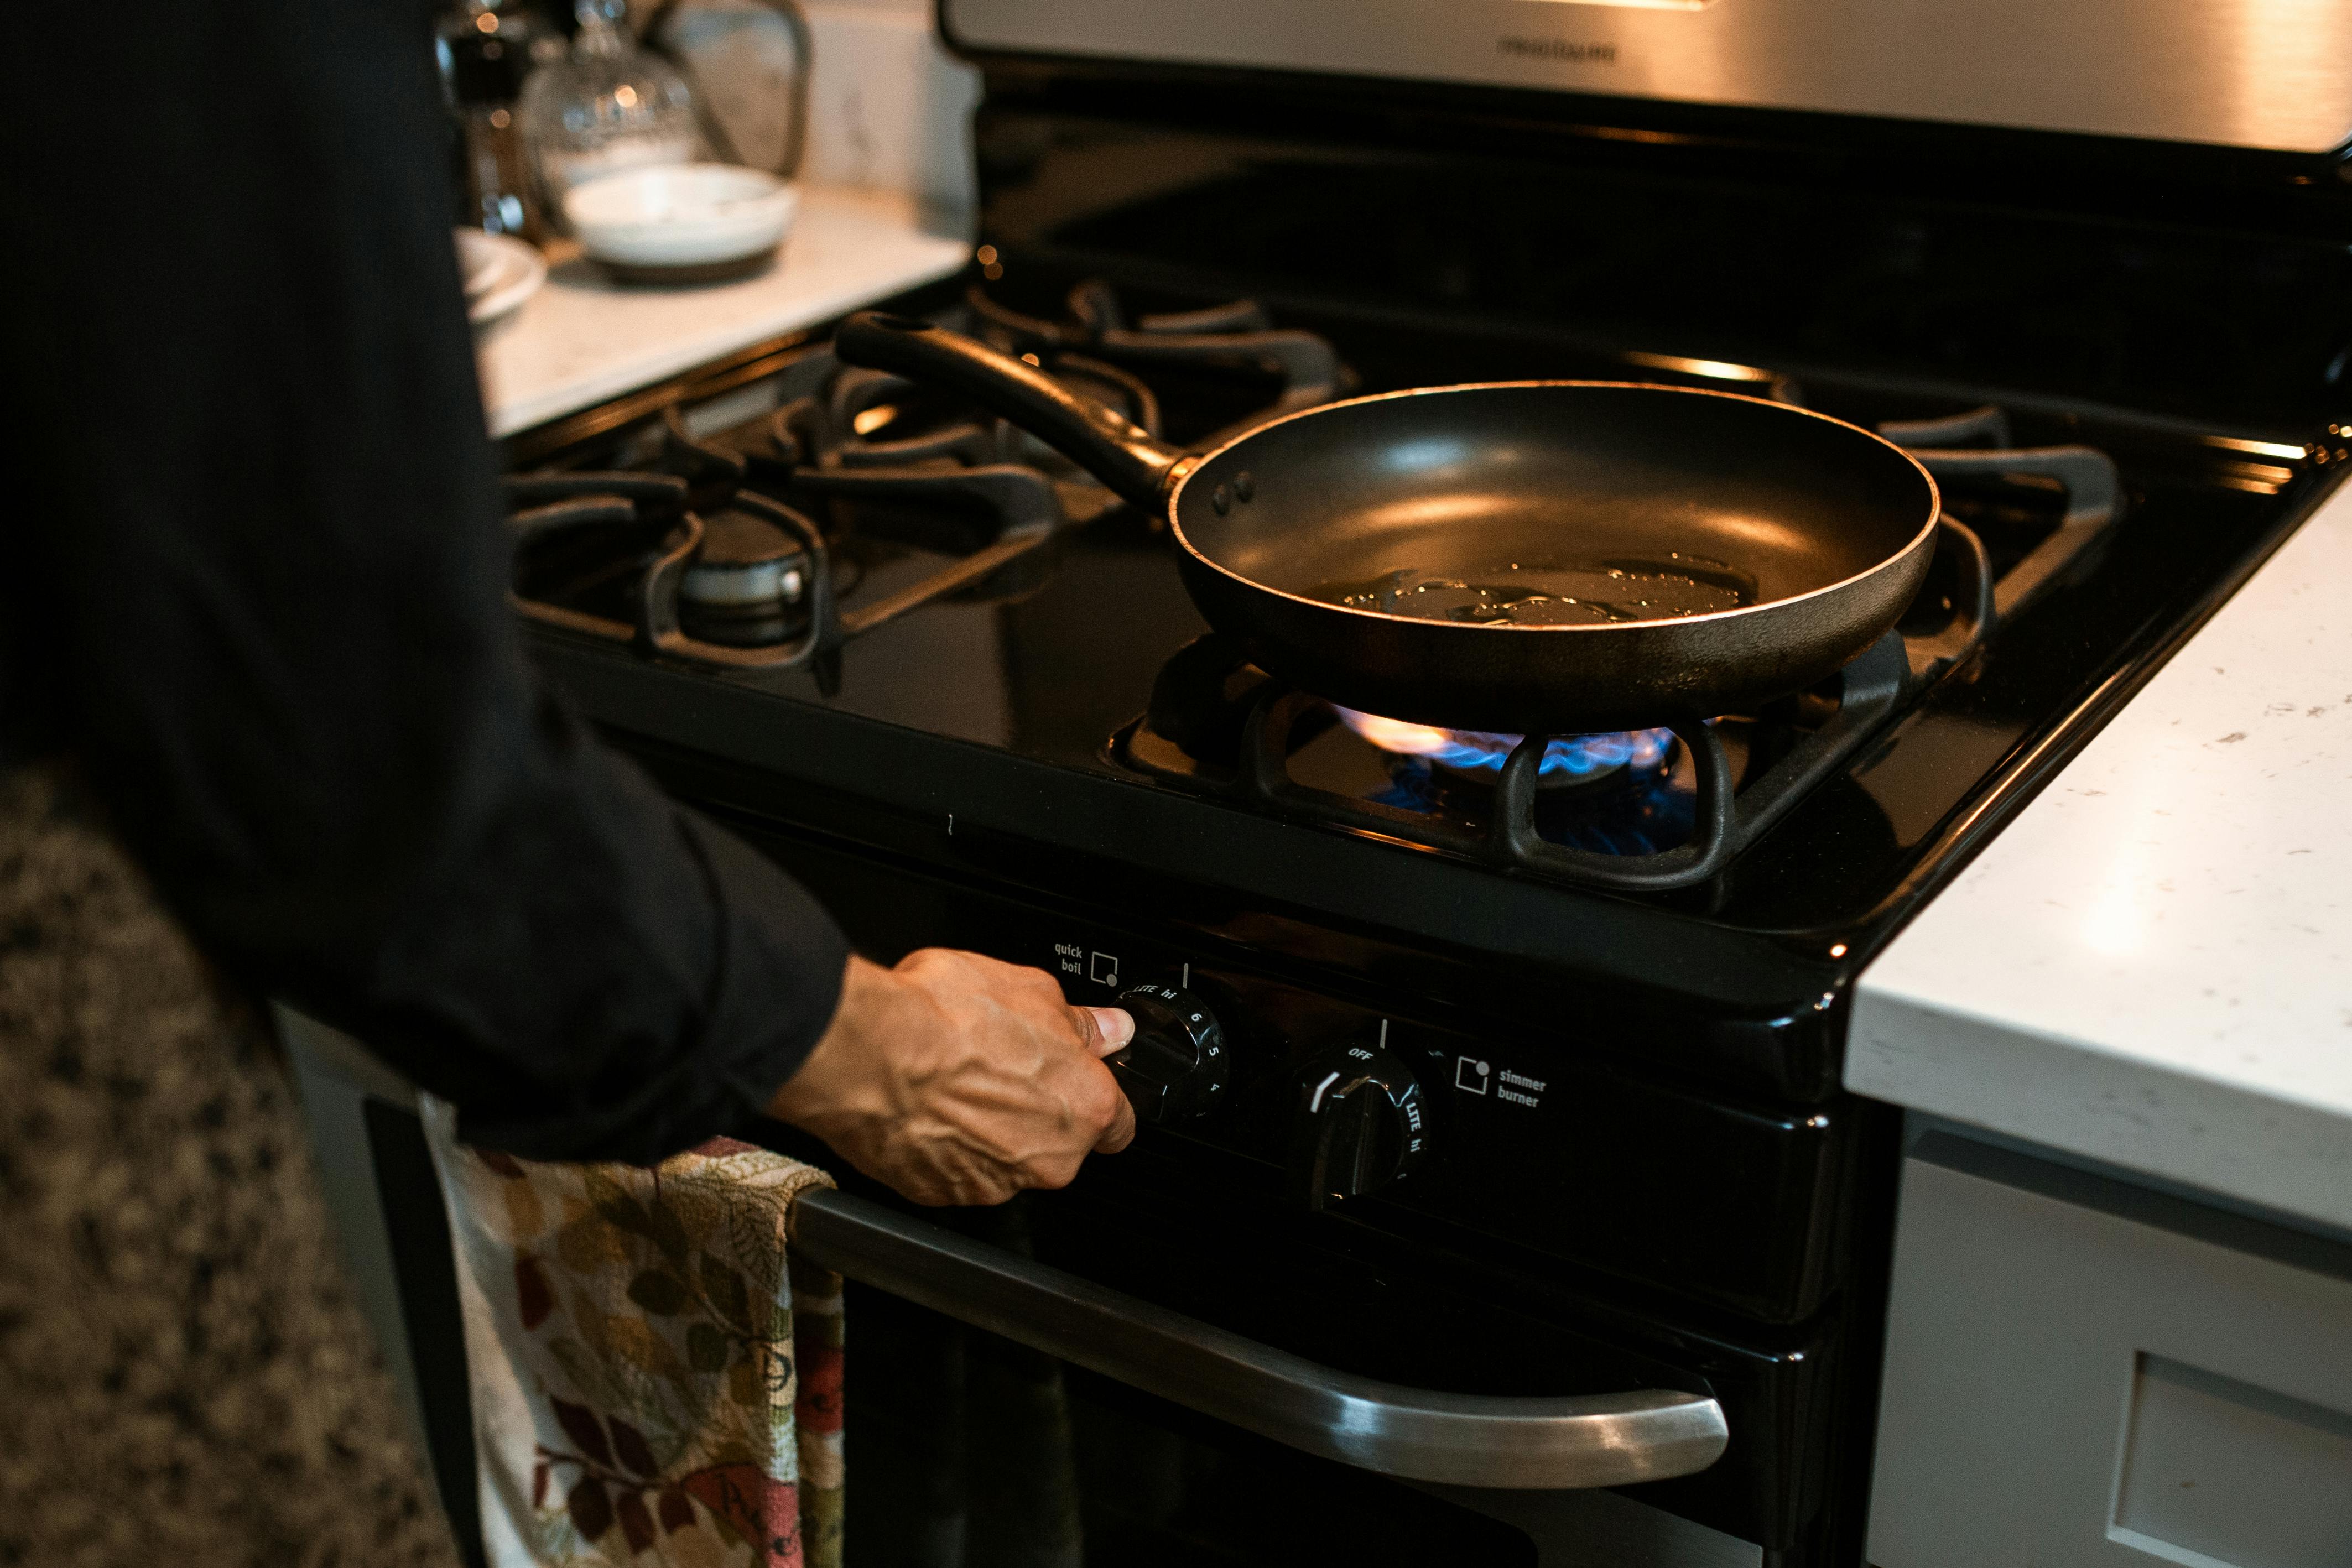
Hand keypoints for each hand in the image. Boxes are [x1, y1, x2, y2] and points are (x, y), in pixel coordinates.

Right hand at [768, 949, 1136, 1204]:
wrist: (868, 1055)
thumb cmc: (946, 1020)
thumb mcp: (1032, 990)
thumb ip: (1080, 1021)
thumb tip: (1108, 1027)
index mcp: (1086, 1107)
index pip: (1119, 1122)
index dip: (1096, 1095)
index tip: (1076, 1078)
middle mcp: (1047, 1159)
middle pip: (1058, 1142)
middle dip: (1036, 1109)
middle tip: (1000, 1065)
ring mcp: (993, 1183)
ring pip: (1005, 1158)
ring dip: (988, 1126)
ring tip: (954, 1079)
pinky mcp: (941, 1194)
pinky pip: (955, 1170)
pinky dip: (945, 1144)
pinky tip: (926, 1104)